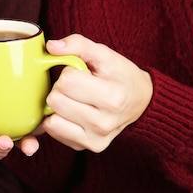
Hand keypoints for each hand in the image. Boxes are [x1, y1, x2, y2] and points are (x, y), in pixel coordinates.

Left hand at [42, 35, 152, 151]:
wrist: (141, 103)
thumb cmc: (120, 76)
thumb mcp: (105, 54)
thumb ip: (78, 45)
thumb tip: (51, 47)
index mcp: (112, 97)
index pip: (67, 81)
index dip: (69, 72)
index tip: (81, 73)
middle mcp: (104, 123)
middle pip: (55, 100)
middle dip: (60, 89)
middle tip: (76, 87)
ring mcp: (95, 138)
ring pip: (51, 119)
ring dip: (57, 106)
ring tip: (74, 100)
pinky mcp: (85, 147)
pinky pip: (53, 131)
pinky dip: (57, 119)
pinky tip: (71, 113)